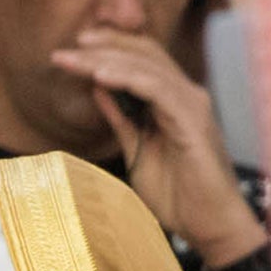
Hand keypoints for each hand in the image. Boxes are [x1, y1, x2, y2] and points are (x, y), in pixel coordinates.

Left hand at [49, 29, 267, 266]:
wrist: (205, 222)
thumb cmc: (175, 193)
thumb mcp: (135, 150)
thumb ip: (121, 119)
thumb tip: (98, 90)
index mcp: (172, 101)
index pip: (141, 61)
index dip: (108, 50)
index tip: (72, 49)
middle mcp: (185, 95)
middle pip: (143, 56)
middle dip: (103, 48)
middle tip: (65, 49)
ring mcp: (191, 104)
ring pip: (147, 68)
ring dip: (107, 60)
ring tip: (74, 58)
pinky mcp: (192, 119)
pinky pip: (156, 89)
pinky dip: (127, 78)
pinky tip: (99, 76)